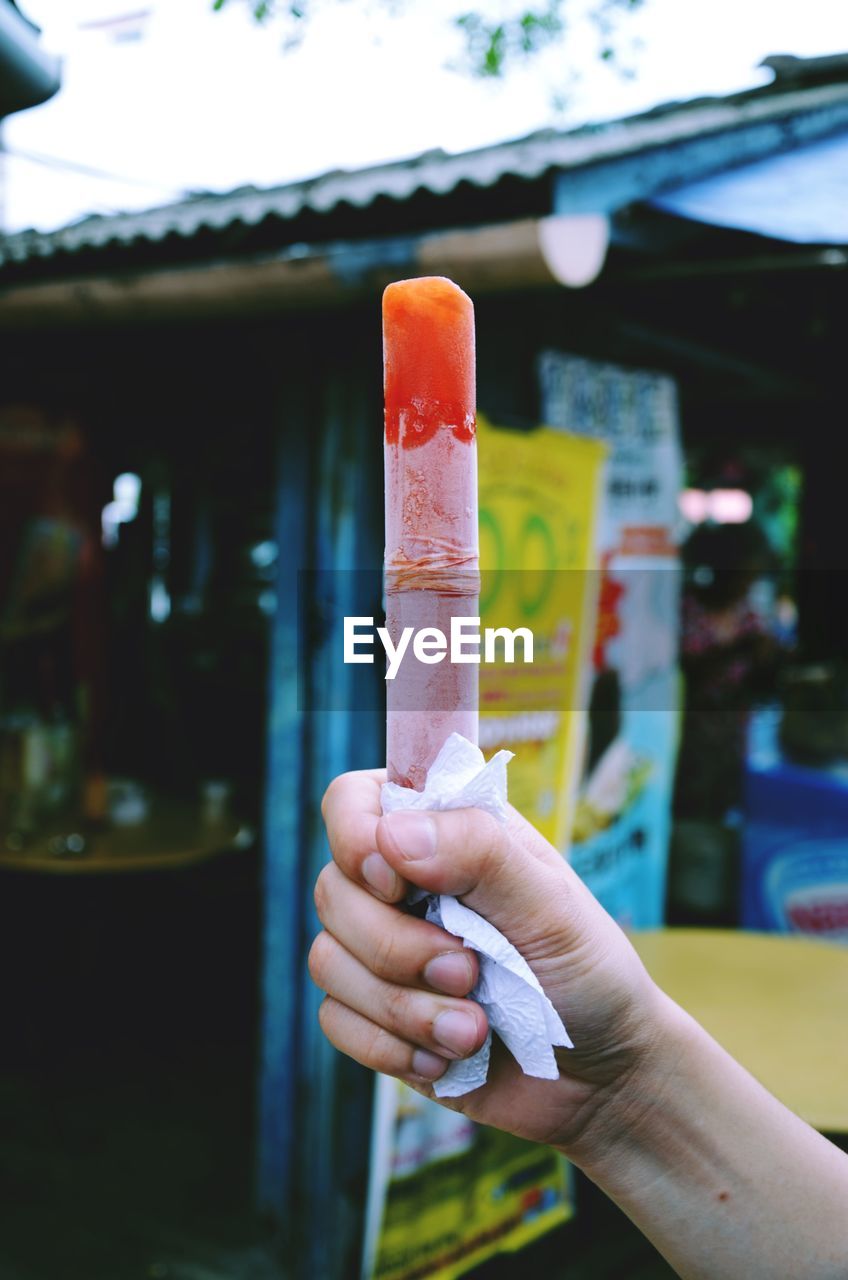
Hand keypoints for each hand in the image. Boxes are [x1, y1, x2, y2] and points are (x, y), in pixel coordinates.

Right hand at [310, 768, 671, 1156]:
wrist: (600, 1077)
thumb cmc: (587, 973)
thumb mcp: (550, 906)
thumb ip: (480, 854)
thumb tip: (392, 833)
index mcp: (446, 833)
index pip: (355, 800)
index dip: (355, 838)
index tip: (397, 885)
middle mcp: (404, 884)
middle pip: (332, 889)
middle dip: (395, 947)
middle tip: (469, 974)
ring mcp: (384, 949)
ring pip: (328, 960)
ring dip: (403, 1007)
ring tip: (472, 1028)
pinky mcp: (375, 1013)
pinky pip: (337, 1020)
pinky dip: (392, 1047)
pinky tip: (446, 1057)